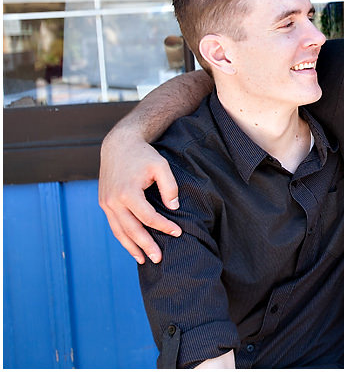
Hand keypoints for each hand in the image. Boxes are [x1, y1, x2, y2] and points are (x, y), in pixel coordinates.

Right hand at [98, 130, 181, 263]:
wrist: (118, 145)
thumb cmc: (143, 155)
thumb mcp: (161, 166)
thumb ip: (169, 186)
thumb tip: (173, 208)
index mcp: (127, 192)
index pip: (148, 217)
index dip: (164, 226)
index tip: (178, 232)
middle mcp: (113, 201)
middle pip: (131, 230)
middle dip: (146, 246)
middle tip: (159, 259)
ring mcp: (106, 203)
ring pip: (119, 231)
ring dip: (131, 247)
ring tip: (144, 260)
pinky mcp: (104, 203)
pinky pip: (114, 225)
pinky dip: (123, 237)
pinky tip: (132, 246)